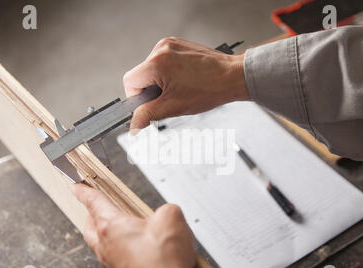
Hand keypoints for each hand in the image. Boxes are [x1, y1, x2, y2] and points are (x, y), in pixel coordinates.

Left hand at [71, 183, 195, 267]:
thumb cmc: (164, 259)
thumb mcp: (172, 217)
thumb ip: (166, 209)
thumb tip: (165, 215)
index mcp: (111, 226)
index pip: (94, 202)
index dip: (84, 191)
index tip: (76, 187)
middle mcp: (105, 246)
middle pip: (90, 226)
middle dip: (91, 215)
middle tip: (95, 210)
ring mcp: (111, 263)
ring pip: (99, 244)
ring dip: (104, 234)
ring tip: (118, 229)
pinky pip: (113, 258)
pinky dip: (118, 249)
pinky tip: (134, 248)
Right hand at [123, 37, 249, 130]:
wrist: (232, 77)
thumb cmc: (210, 89)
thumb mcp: (173, 107)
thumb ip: (148, 116)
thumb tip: (134, 127)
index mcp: (157, 63)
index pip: (129, 82)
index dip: (137, 98)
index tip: (150, 105)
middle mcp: (161, 49)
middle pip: (141, 75)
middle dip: (151, 91)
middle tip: (170, 98)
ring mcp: (170, 44)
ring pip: (152, 69)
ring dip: (161, 82)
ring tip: (180, 88)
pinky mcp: (178, 44)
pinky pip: (163, 61)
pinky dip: (169, 73)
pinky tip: (184, 80)